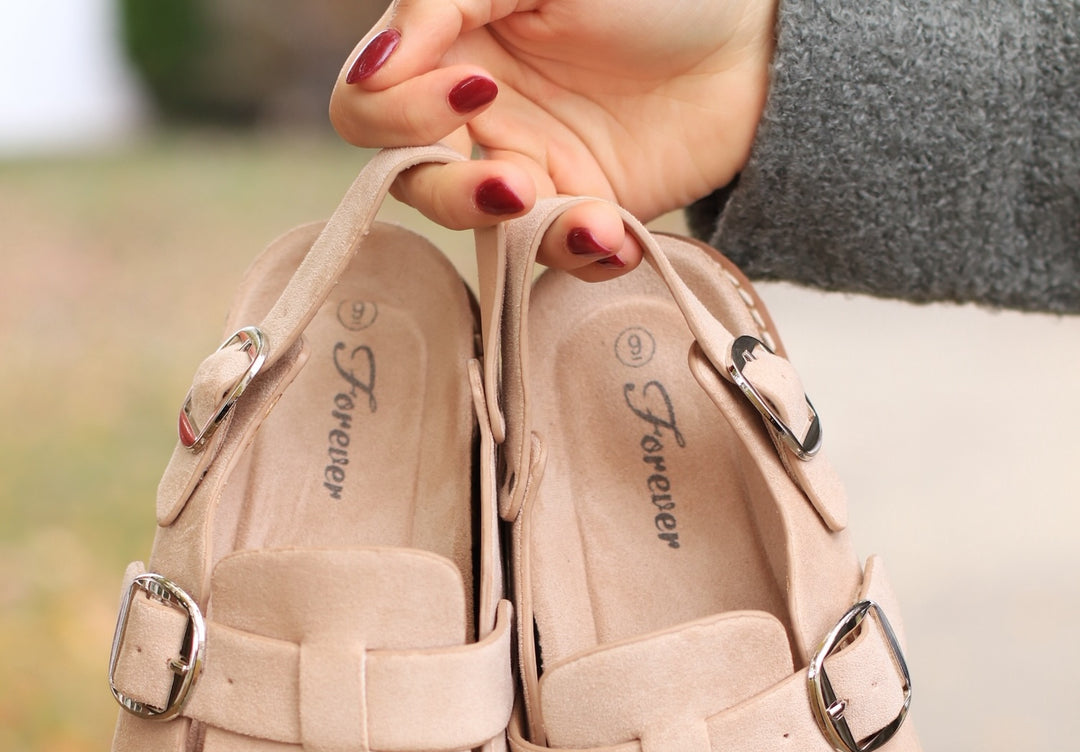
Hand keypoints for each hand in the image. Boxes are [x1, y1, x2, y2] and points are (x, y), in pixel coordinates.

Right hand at [330, 0, 776, 276]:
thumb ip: (444, 0)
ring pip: (475, 231)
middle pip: (409, 181)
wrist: (760, 35)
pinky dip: (578, 254)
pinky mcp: (580, 210)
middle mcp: (475, 112)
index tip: (472, 88)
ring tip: (584, 216)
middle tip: (512, 179)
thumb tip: (373, 68)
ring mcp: (527, 167)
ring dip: (518, 234)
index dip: (397, 113)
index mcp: (449, 40)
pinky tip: (614, 235)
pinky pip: (551, 255)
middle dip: (451, 191)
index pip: (367, 105)